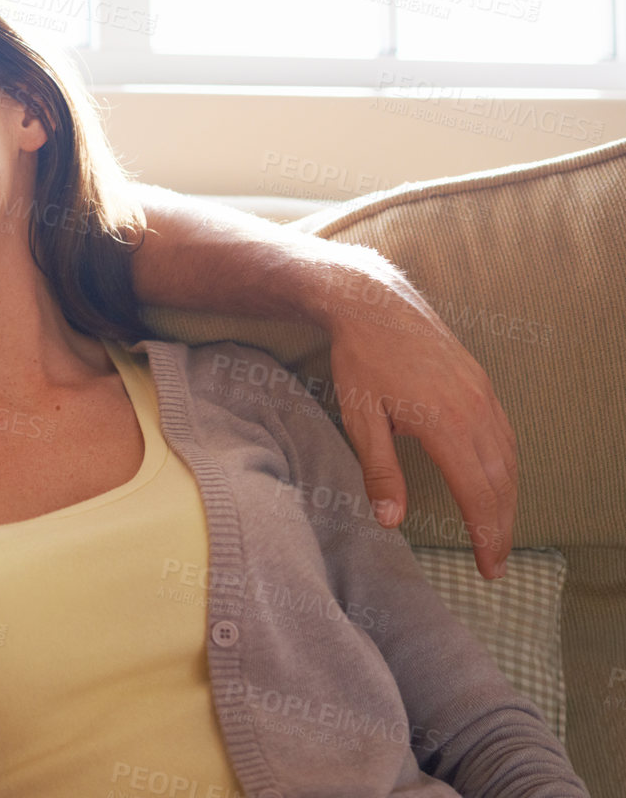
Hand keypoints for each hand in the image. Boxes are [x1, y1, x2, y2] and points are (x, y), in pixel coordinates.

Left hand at [322, 267, 517, 579]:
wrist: (373, 302)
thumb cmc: (360, 360)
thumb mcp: (360, 417)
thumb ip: (379, 471)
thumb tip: (392, 522)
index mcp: (445, 423)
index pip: (477, 492)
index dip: (485, 534)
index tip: (487, 567)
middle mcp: (474, 409)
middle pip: (501, 482)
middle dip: (500, 526)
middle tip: (494, 563)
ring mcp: (482, 393)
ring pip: (508, 458)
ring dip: (508, 499)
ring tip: (496, 530)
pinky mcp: (481, 382)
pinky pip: (505, 433)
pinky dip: (507, 466)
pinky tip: (496, 482)